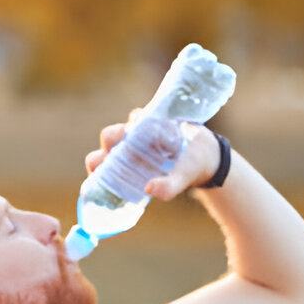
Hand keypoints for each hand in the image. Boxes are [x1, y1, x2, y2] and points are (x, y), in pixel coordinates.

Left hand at [85, 121, 219, 200]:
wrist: (207, 153)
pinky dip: (147, 118)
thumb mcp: (177, 181)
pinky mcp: (152, 116)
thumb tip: (150, 189)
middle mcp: (128, 147)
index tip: (99, 163)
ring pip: (126, 125)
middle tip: (116, 143)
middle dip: (110, 139)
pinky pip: (144, 114)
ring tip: (137, 131)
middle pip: (109, 139)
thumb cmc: (185, 171)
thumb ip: (167, 188)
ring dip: (127, 127)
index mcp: (125, 166)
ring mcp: (139, 130)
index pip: (101, 163)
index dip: (96, 163)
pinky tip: (158, 124)